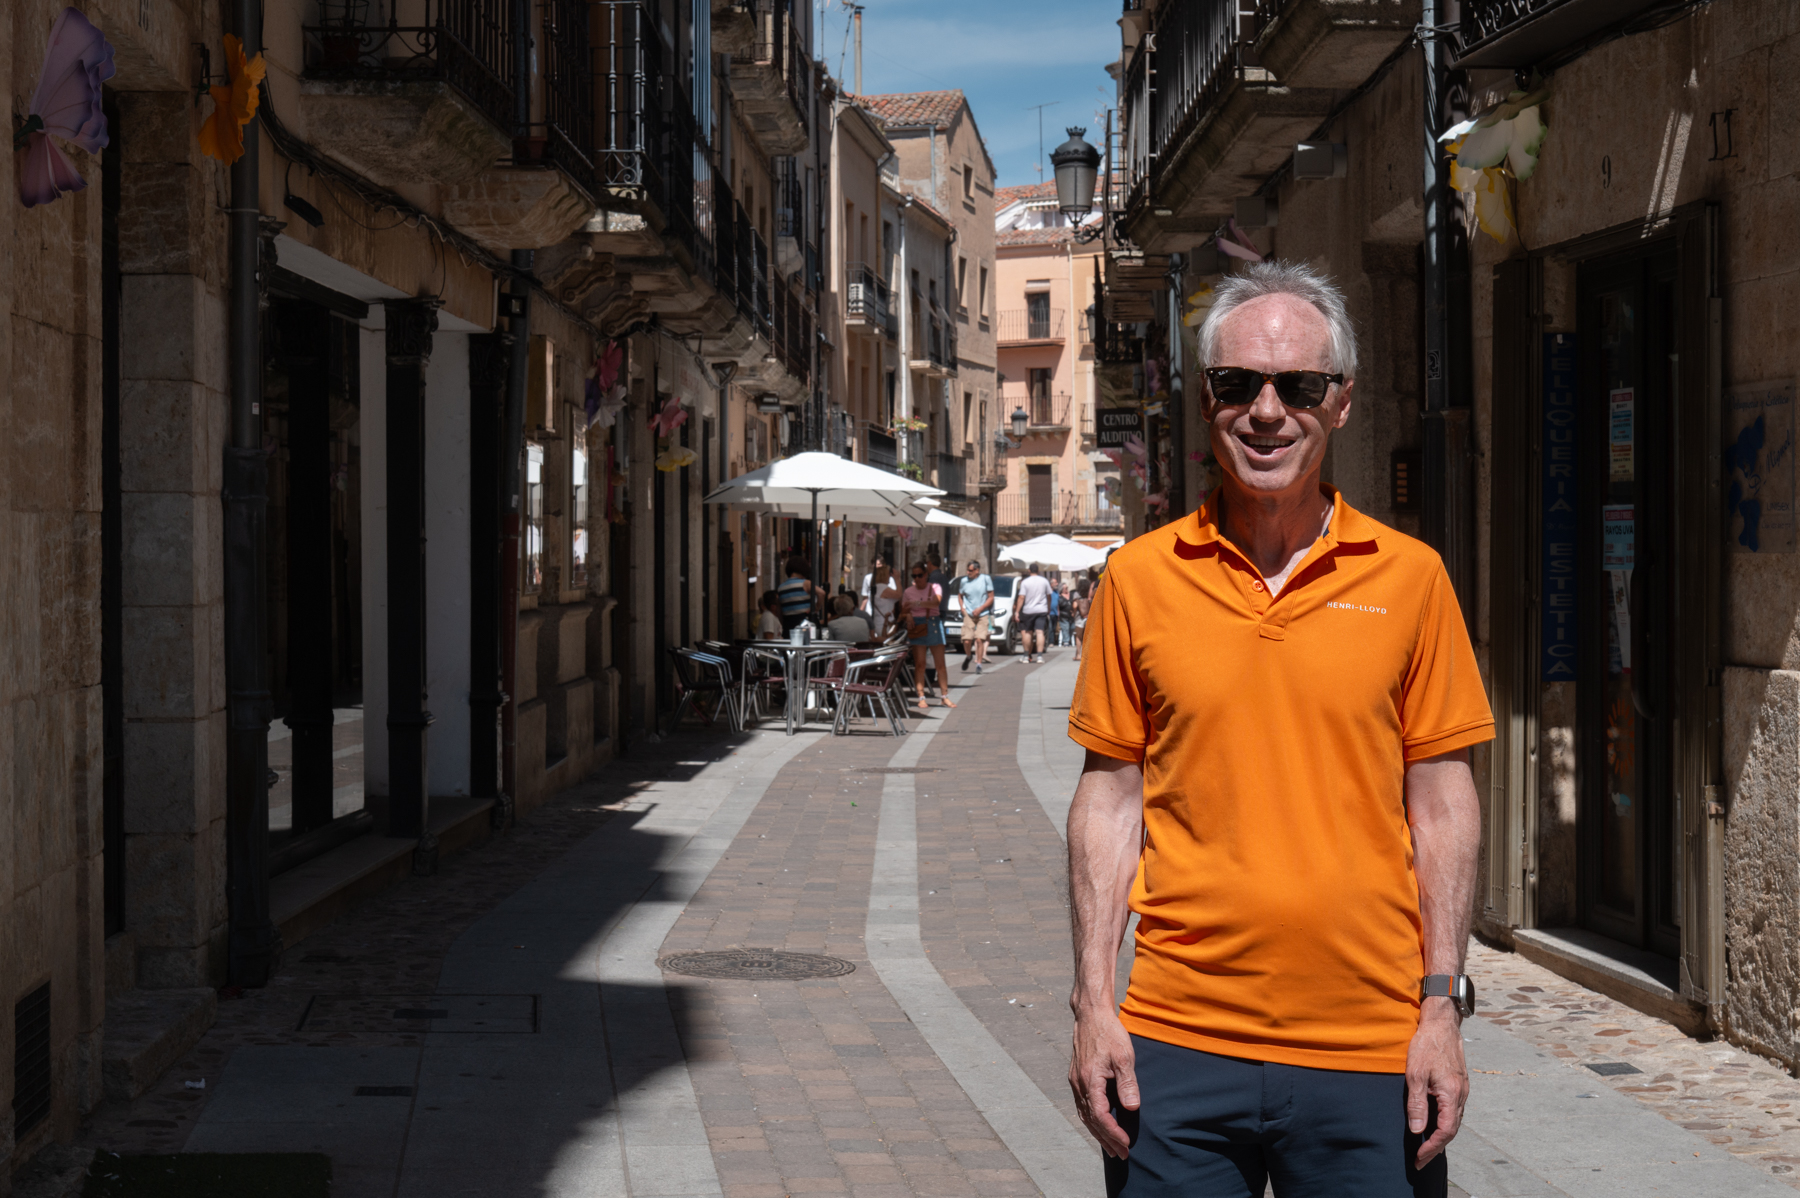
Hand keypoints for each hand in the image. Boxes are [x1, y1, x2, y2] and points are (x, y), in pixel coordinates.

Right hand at [1068, 1009, 1137, 1158]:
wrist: (1090, 1015)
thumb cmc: (1109, 1033)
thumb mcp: (1124, 1057)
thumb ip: (1127, 1083)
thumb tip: (1132, 1107)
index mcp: (1089, 1080)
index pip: (1100, 1116)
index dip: (1113, 1133)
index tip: (1126, 1143)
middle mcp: (1079, 1084)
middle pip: (1090, 1120)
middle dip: (1106, 1139)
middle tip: (1121, 1155)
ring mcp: (1075, 1081)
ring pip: (1084, 1114)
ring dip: (1097, 1133)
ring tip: (1110, 1147)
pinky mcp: (1076, 1076)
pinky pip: (1082, 1105)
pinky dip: (1091, 1119)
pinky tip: (1099, 1124)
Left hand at [1405, 1003, 1467, 1167]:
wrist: (1441, 1024)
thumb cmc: (1426, 1046)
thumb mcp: (1415, 1074)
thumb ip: (1417, 1103)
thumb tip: (1417, 1130)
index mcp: (1452, 1095)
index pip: (1445, 1131)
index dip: (1432, 1147)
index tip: (1419, 1157)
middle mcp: (1461, 1095)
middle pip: (1452, 1130)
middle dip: (1436, 1147)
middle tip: (1420, 1159)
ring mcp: (1462, 1090)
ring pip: (1454, 1121)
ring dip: (1441, 1136)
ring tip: (1426, 1147)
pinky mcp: (1459, 1084)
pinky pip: (1454, 1110)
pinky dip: (1445, 1123)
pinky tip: (1434, 1125)